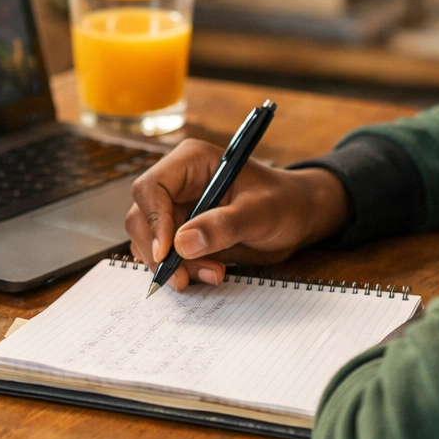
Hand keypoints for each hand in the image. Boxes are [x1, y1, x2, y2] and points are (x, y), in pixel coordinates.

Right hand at [126, 139, 349, 290]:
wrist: (296, 218)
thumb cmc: (283, 203)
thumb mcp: (261, 213)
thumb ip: (224, 225)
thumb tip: (182, 243)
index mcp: (192, 161)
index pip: (151, 187)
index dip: (153, 221)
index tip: (167, 253)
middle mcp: (177, 183)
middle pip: (142, 218)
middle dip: (162, 252)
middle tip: (187, 277)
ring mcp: (177, 208)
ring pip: (150, 242)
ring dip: (174, 266)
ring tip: (214, 273)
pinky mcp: (181, 232)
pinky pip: (165, 256)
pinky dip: (181, 270)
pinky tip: (211, 272)